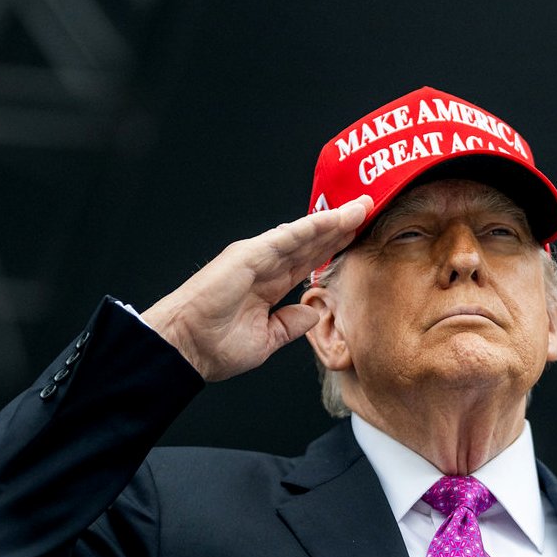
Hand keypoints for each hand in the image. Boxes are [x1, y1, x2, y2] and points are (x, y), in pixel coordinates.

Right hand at [142, 196, 370, 380]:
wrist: (188, 349)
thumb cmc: (215, 346)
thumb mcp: (267, 339)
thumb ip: (290, 324)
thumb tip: (312, 313)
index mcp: (269, 285)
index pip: (309, 260)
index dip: (333, 246)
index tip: (358, 236)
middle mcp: (265, 266)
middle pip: (311, 241)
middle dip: (340, 226)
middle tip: (368, 208)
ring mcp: (257, 258)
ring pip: (302, 234)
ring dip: (332, 220)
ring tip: (360, 206)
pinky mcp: (248, 256)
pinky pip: (285, 238)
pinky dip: (310, 227)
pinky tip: (332, 219)